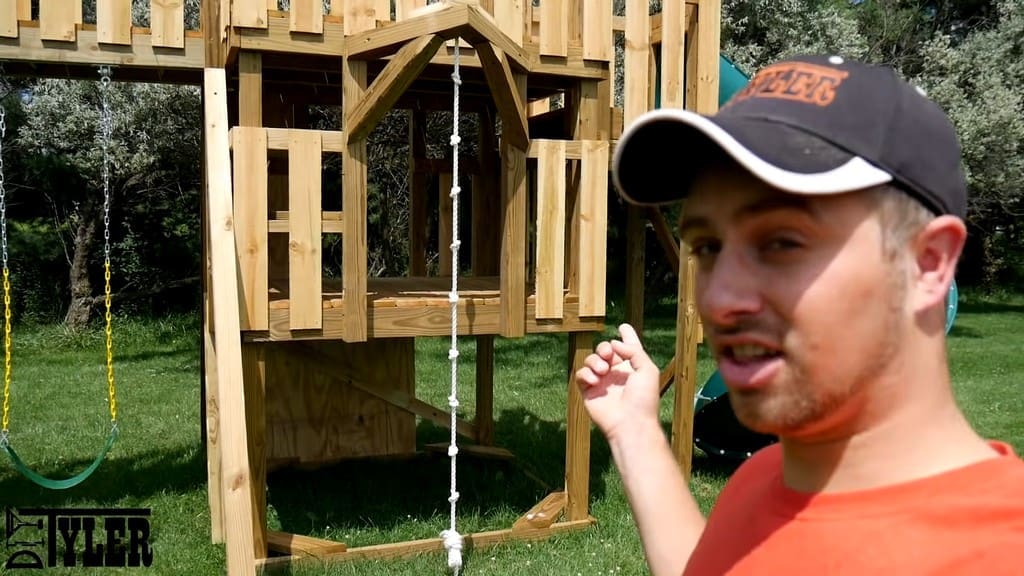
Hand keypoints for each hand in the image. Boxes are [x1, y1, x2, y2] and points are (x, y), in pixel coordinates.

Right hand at [576, 323, 661, 443]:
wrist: (630, 423)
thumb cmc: (643, 399)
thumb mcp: (647, 369)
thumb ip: (634, 351)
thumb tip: (614, 343)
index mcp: (632, 367)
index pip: (628, 347)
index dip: (626, 336)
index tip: (623, 327)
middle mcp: (616, 372)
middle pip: (604, 349)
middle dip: (604, 348)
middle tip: (609, 355)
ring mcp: (602, 381)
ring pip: (591, 359)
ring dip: (595, 360)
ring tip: (603, 371)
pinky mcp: (589, 391)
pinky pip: (581, 374)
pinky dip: (586, 374)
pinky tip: (595, 380)